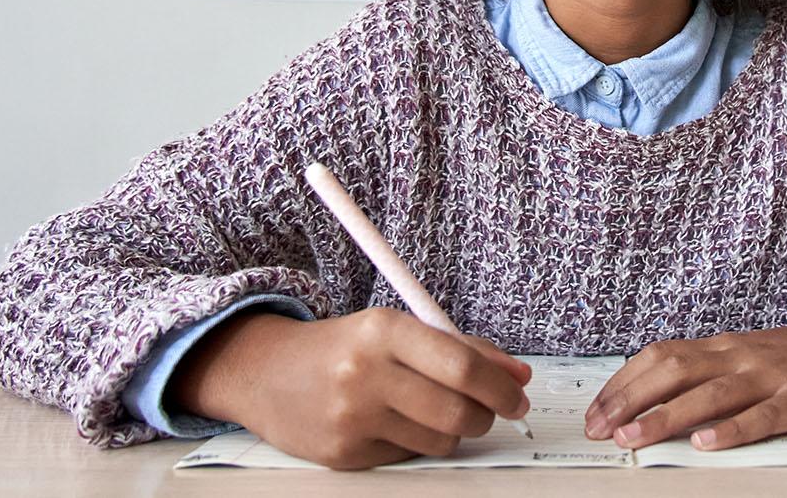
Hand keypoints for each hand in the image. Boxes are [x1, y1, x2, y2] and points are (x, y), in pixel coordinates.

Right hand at [170, 307, 531, 469]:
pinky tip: (396, 422)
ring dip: (454, 430)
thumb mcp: (399, 330)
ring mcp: (352, 418)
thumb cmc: (344, 348)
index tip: (518, 394)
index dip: (500, 386)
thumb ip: (460, 347)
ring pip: (439, 440)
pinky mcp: (344, 454)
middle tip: (490, 410)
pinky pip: (409, 456)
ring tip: (438, 411)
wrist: (268, 374)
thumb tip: (517, 374)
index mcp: (384, 330)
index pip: (460, 365)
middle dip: (486, 415)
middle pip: (456, 411)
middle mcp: (365, 373)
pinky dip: (416, 442)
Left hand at [583, 319, 786, 451]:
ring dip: (666, 416)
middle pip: (673, 370)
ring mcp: (770, 377)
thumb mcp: (747, 355)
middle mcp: (739, 357)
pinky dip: (733, 429)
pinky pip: (763, 415)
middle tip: (599, 428)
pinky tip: (709, 444)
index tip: (595, 411)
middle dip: (630, 400)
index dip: (623, 383)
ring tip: (634, 438)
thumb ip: (706, 372)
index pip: (660, 356)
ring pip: (709, 394)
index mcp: (722, 347)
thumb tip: (653, 396)